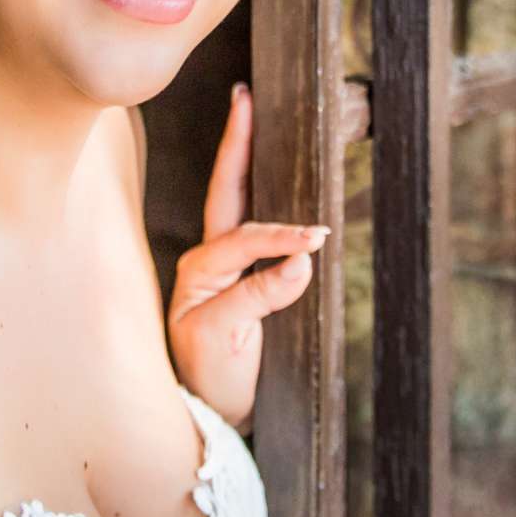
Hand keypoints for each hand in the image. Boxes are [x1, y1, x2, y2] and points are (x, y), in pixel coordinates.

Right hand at [166, 82, 326, 431]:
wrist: (216, 418)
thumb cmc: (239, 363)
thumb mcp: (263, 316)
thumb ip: (277, 280)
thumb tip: (305, 255)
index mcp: (217, 257)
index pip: (228, 189)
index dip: (237, 144)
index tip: (246, 98)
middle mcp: (202, 266)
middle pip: (220, 196)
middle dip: (235, 146)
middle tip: (246, 100)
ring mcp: (199, 293)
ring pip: (236, 244)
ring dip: (279, 235)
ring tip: (316, 235)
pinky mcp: (207, 325)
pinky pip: (245, 296)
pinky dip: (274, 281)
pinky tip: (301, 267)